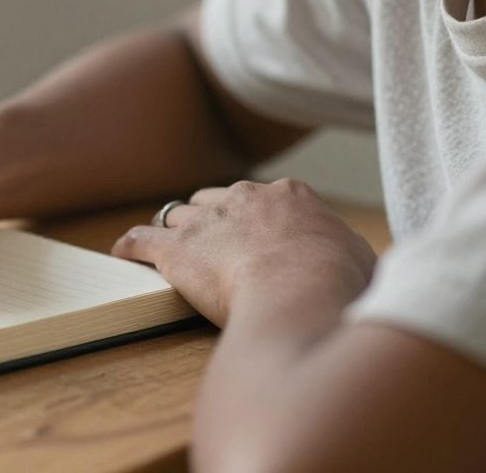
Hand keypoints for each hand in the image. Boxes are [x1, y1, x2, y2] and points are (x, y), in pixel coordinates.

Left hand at [111, 178, 375, 326]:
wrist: (299, 289)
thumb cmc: (338, 280)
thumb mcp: (363, 260)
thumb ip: (352, 253)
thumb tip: (362, 263)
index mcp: (289, 196)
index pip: (263, 198)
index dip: (256, 218)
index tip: (256, 235)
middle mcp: (242, 197)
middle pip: (215, 200)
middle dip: (212, 220)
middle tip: (211, 244)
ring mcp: (205, 220)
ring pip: (178, 216)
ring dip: (175, 232)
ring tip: (168, 249)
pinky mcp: (173, 249)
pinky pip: (140, 239)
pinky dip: (130, 245)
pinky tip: (122, 251)